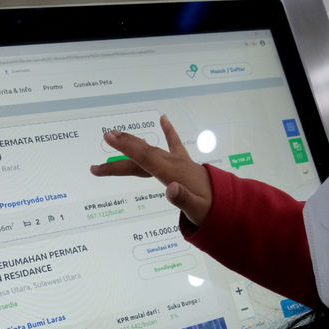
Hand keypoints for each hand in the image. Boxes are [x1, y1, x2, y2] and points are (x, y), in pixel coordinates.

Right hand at [91, 115, 212, 226]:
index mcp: (172, 173)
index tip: (109, 137)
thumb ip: (183, 200)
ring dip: (131, 145)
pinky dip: (169, 131)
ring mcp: (178, 161)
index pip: (145, 158)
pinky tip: (164, 119)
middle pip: (141, 156)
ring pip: (149, 152)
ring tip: (113, 136)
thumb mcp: (197, 210)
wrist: (228, 204)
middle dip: (120, 150)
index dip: (127, 147)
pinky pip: (174, 144)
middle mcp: (172, 163)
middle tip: (100, 150)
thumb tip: (171, 189)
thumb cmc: (210, 209)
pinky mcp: (184, 162)